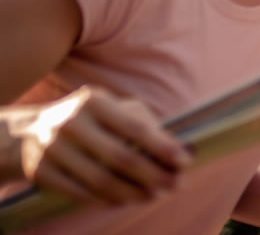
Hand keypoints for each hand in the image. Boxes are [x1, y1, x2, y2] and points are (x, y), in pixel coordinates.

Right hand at [11, 86, 188, 204]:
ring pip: (101, 180)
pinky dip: (106, 200)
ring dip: (133, 193)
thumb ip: (147, 126)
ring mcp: (52, 148)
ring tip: (153, 196)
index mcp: (94, 102)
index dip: (163, 148)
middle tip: (175, 185)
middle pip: (121, 157)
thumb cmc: (90, 120)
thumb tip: (181, 150)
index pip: (135, 128)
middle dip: (154, 175)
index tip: (185, 162)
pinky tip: (123, 201)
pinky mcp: (40, 171)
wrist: (30, 132)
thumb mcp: (114, 111)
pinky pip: (80, 193)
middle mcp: (71, 122)